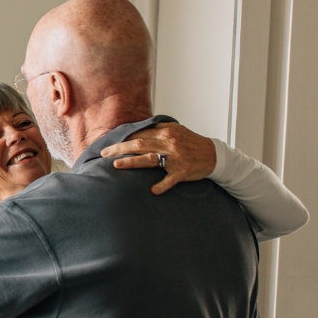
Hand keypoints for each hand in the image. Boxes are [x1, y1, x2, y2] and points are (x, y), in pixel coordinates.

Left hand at [101, 121, 216, 194]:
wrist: (214, 155)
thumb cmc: (191, 143)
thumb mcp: (176, 130)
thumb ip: (158, 128)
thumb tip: (138, 127)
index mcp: (166, 132)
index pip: (139, 134)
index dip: (123, 138)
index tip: (109, 144)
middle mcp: (169, 144)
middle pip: (139, 144)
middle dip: (119, 148)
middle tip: (104, 153)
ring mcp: (175, 158)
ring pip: (149, 160)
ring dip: (132, 162)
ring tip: (116, 165)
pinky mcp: (182, 172)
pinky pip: (170, 180)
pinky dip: (161, 186)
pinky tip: (153, 190)